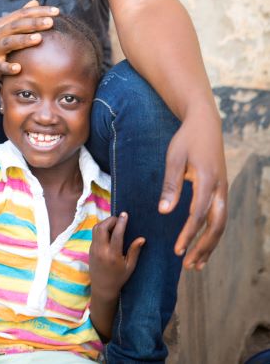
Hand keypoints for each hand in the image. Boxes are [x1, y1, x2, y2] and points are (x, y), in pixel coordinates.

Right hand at [0, 0, 58, 80]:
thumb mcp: (6, 26)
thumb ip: (21, 15)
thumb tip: (36, 1)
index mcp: (4, 23)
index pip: (23, 13)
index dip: (40, 11)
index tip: (57, 11)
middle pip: (17, 26)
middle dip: (34, 23)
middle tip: (51, 22)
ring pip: (9, 43)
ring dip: (23, 40)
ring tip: (39, 39)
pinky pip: (1, 66)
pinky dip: (9, 67)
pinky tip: (19, 68)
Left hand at [89, 213, 144, 298]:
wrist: (102, 288)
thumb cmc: (119, 278)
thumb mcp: (130, 266)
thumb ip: (134, 251)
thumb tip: (142, 238)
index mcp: (113, 256)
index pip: (116, 234)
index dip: (121, 222)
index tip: (125, 214)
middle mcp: (101, 251)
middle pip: (102, 228)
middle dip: (111, 220)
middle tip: (120, 219)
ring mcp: (94, 249)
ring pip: (96, 228)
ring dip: (105, 222)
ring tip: (115, 224)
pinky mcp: (90, 249)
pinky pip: (94, 234)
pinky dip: (101, 228)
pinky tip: (109, 230)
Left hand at [158, 108, 227, 269]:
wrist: (205, 123)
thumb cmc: (186, 139)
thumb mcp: (174, 157)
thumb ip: (170, 185)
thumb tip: (164, 212)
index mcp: (207, 180)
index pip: (198, 214)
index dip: (188, 234)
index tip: (177, 250)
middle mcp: (220, 188)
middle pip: (216, 225)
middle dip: (203, 247)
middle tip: (188, 265)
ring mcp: (223, 189)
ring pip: (221, 224)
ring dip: (209, 245)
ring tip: (196, 264)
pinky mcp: (222, 189)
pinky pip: (220, 216)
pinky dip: (212, 234)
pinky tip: (203, 245)